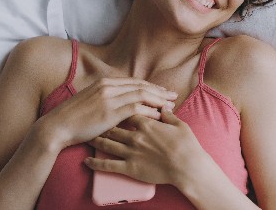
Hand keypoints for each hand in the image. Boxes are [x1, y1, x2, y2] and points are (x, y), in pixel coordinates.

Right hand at [39, 78, 177, 148]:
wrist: (57, 126)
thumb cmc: (74, 118)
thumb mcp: (91, 101)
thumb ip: (107, 98)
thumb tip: (123, 102)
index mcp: (105, 82)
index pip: (135, 82)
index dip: (151, 87)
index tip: (163, 92)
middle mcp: (109, 86)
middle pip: (141, 86)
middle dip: (159, 91)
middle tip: (174, 96)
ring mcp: (109, 98)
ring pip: (142, 95)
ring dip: (159, 100)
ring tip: (171, 106)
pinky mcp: (110, 111)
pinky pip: (136, 108)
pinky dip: (150, 111)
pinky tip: (159, 116)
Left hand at [83, 110, 205, 185]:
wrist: (188, 166)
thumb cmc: (187, 146)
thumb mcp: (180, 125)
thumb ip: (169, 116)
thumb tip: (164, 108)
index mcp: (147, 124)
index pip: (128, 111)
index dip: (121, 108)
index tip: (114, 107)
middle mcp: (135, 136)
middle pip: (113, 126)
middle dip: (103, 123)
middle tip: (94, 121)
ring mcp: (131, 152)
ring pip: (107, 143)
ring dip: (95, 140)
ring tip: (87, 137)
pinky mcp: (129, 167)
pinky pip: (108, 165)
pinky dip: (96, 163)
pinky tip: (87, 162)